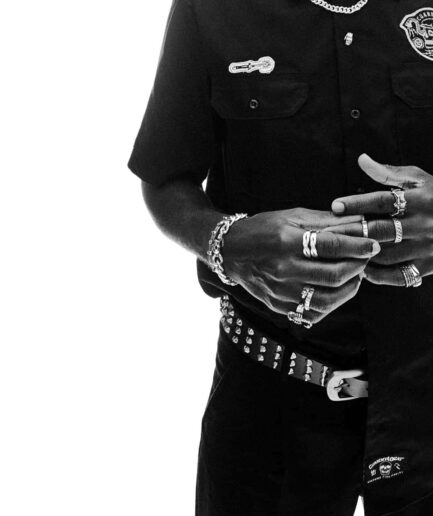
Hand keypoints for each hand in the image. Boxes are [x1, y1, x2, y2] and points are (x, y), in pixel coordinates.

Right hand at [223, 207, 379, 324]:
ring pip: (327, 300)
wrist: (230, 252)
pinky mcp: (278, 306)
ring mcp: (279, 291)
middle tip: (364, 260)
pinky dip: (330, 304)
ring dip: (349, 290)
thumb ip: (325, 222)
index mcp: (286, 242)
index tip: (372, 245)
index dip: (357, 246)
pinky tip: (335, 291)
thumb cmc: (263, 229)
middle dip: (357, 268)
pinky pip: (312, 312)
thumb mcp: (292, 217)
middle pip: (333, 276)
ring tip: (354, 277)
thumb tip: (358, 224)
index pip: (331, 246)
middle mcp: (282, 269)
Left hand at [326, 153, 432, 285]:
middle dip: (350, 232)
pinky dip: (379, 275)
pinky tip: (362, 270)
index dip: (357, 203)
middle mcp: (423, 224)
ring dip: (360, 254)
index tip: (334, 206)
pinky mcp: (429, 266)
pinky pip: (399, 276)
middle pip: (379, 230)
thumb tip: (362, 159)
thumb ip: (389, 172)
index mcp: (420, 200)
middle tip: (325, 233)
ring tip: (338, 251)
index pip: (382, 201)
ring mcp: (427, 247)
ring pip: (385, 254)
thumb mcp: (420, 180)